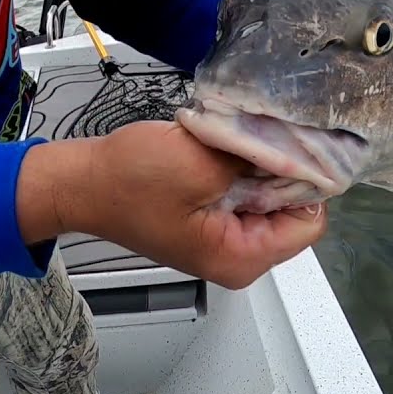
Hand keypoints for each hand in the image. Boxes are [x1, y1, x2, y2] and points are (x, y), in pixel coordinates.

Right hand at [16, 121, 327, 288]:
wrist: (82, 182)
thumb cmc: (130, 180)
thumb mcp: (204, 163)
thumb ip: (260, 160)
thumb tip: (302, 150)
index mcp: (242, 257)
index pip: (311, 221)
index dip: (306, 179)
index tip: (288, 145)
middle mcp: (240, 257)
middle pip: (292, 208)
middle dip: (279, 169)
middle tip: (255, 135)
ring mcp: (225, 239)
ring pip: (268, 195)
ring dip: (255, 163)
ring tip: (229, 140)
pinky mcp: (211, 220)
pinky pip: (245, 191)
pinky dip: (238, 166)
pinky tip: (218, 148)